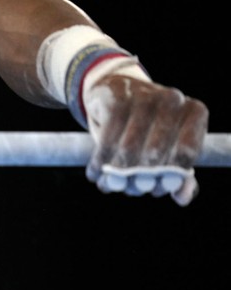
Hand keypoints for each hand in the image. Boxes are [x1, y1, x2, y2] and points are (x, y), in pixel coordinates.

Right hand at [83, 74, 208, 206]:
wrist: (116, 90)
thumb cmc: (147, 127)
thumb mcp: (167, 147)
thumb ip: (178, 175)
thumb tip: (181, 198)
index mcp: (194, 112)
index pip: (186, 153)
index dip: (169, 177)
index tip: (156, 188)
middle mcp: (173, 100)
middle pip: (155, 154)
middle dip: (139, 178)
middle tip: (130, 187)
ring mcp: (144, 97)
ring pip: (128, 150)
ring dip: (115, 174)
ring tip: (109, 183)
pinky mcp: (116, 101)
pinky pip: (106, 142)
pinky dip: (98, 163)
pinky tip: (94, 173)